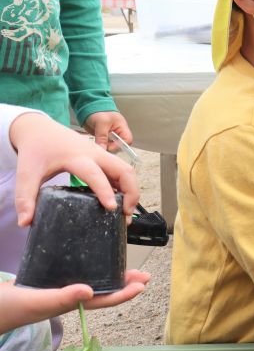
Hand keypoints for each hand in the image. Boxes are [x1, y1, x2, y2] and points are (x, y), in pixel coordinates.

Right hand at [0, 270, 150, 334]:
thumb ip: (62, 298)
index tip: (142, 284)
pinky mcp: (46, 278)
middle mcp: (66, 296)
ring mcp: (56, 288)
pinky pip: (73, 272)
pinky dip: (86, 264)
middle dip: (124, 284)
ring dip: (109, 275)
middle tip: (144, 274)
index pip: (102, 300)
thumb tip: (91, 292)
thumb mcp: (37, 301)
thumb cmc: (9, 307)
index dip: (123, 293)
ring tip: (127, 267)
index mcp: (68, 304)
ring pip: (90, 281)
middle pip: (101, 291)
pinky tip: (91, 255)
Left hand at [10, 112, 138, 225]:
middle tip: (126, 214)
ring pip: (126, 170)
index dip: (105, 191)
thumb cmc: (35, 150)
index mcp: (76, 157)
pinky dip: (125, 185)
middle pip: (124, 170)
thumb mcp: (26, 173)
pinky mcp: (102, 157)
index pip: (95, 174)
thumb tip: (25, 222)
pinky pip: (121, 170)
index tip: (112, 208)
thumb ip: (25, 198)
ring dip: (132, 189)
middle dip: (131, 192)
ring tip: (126, 211)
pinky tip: (120, 200)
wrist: (38, 129)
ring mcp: (101, 154)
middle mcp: (94, 153)